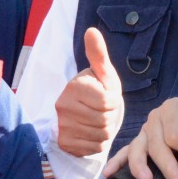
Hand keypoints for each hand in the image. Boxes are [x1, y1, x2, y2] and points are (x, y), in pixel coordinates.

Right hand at [54, 27, 124, 157]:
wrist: (81, 115)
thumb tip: (91, 30)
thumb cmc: (98, 90)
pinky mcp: (65, 142)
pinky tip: (93, 132)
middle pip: (106, 120)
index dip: (114, 101)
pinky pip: (95, 148)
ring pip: (102, 135)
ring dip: (107, 130)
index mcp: (74, 86)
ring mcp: (62, 125)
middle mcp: (63, 105)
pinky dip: (99, 143)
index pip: (108, 102)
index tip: (108, 97)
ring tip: (99, 120)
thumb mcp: (103, 73)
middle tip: (104, 111)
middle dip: (111, 117)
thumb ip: (98, 54)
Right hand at [103, 96, 177, 178]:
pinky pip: (128, 151)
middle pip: (156, 145)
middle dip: (168, 167)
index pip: (175, 134)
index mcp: (173, 108)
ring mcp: (146, 130)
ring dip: (140, 167)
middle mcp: (155, 118)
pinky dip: (117, 162)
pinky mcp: (143, 141)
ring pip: (138, 149)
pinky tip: (108, 175)